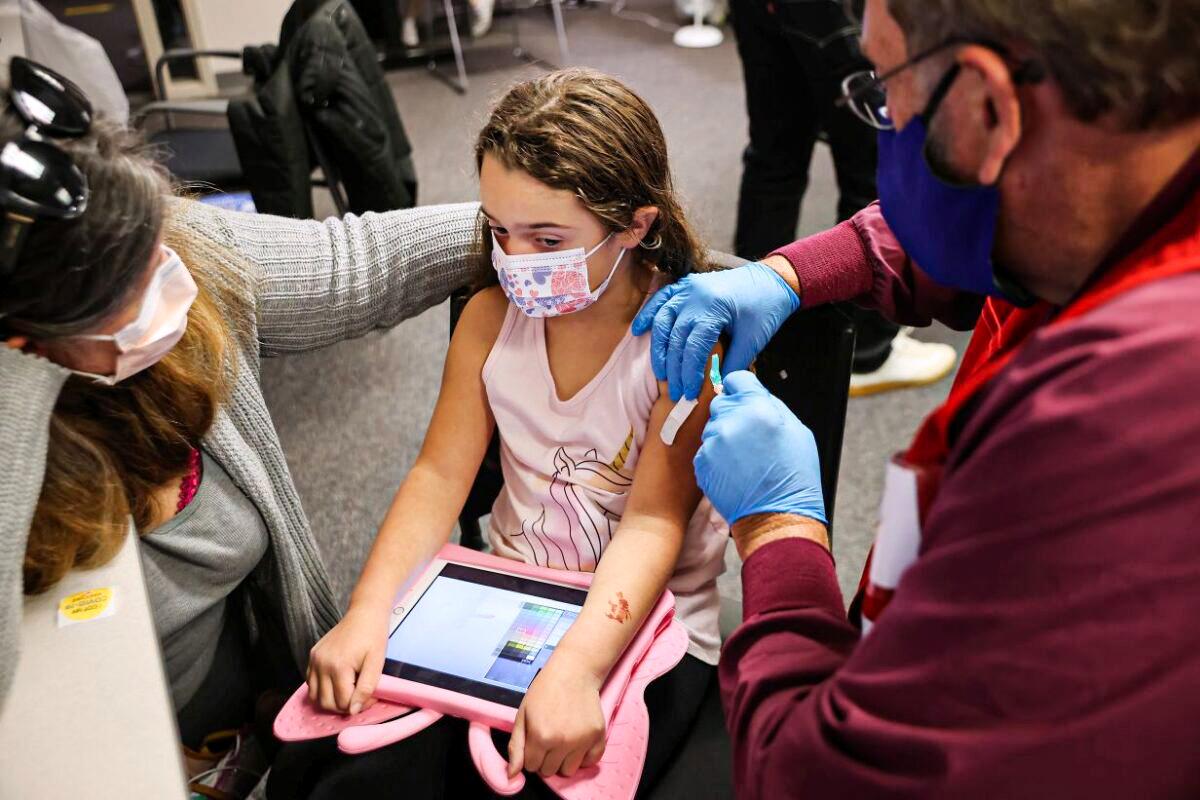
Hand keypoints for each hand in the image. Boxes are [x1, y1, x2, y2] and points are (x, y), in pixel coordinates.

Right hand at [306, 605, 389, 714]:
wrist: (364, 614)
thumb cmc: (373, 637)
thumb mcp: (376, 663)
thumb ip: (366, 688)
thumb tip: (353, 711)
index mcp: (339, 667)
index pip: (344, 703)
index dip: (360, 705)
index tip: (372, 697)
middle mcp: (321, 665)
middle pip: (327, 703)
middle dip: (344, 707)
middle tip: (360, 698)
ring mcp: (314, 660)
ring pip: (315, 697)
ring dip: (331, 701)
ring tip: (348, 693)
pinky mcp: (312, 657)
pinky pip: (311, 683)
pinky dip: (322, 690)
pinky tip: (337, 684)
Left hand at [507, 654, 605, 778]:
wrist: (574, 671)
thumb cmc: (544, 691)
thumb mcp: (522, 715)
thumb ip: (515, 746)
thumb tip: (512, 775)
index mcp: (541, 737)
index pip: (532, 767)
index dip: (531, 754)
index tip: (535, 740)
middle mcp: (563, 742)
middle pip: (550, 771)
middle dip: (545, 759)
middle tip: (549, 738)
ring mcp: (583, 740)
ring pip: (569, 770)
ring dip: (563, 760)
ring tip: (563, 740)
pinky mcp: (598, 736)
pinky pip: (591, 762)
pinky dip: (584, 757)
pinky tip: (578, 743)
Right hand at [631, 260, 799, 400]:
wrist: (772, 280)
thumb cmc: (766, 309)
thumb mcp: (753, 340)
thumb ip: (733, 364)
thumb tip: (715, 389)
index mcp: (714, 308)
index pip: (694, 347)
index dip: (689, 373)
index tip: (689, 394)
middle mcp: (696, 295)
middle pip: (675, 338)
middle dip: (674, 369)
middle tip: (675, 393)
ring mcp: (689, 288)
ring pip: (663, 321)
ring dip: (658, 349)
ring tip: (660, 374)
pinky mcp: (686, 285)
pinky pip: (661, 299)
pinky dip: (648, 315)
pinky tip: (638, 331)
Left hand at [694, 371, 825, 524]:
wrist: (775, 517)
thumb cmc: (793, 477)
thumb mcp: (797, 431)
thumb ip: (772, 405)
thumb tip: (755, 393)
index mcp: (757, 408)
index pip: (736, 379)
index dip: (742, 388)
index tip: (744, 398)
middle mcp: (731, 421)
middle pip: (722, 402)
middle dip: (733, 413)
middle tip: (749, 435)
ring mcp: (713, 443)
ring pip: (712, 427)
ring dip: (724, 435)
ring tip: (744, 457)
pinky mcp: (702, 462)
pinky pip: (706, 449)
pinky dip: (716, 456)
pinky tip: (734, 470)